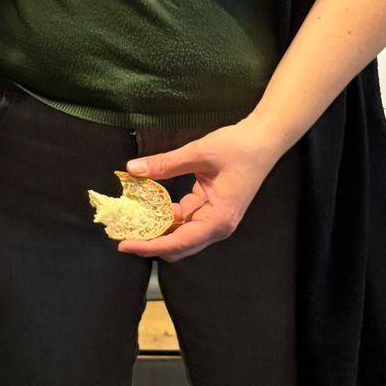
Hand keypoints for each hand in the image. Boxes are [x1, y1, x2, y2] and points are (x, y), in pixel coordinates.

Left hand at [116, 120, 282, 260]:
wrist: (263, 140)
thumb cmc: (238, 148)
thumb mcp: (198, 153)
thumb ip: (165, 163)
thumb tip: (133, 169)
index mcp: (218, 219)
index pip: (179, 242)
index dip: (150, 245)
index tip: (125, 244)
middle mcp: (217, 226)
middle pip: (179, 246)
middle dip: (150, 242)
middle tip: (122, 234)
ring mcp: (215, 219)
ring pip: (181, 235)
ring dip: (158, 230)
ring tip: (131, 222)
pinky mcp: (211, 209)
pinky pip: (185, 220)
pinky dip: (167, 217)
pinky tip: (149, 207)